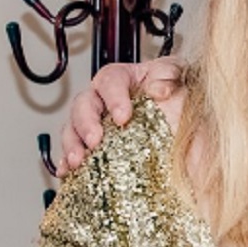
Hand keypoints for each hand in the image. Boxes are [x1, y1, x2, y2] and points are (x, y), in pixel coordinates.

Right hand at [55, 57, 183, 176]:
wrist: (180, 118)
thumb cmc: (176, 93)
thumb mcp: (178, 76)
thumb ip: (169, 74)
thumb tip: (158, 88)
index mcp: (122, 78)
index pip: (110, 80)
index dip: (113, 98)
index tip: (123, 117)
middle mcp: (102, 98)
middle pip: (83, 104)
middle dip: (86, 123)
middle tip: (95, 140)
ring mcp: (94, 122)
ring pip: (72, 128)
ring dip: (71, 144)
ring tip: (77, 161)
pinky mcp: (92, 145)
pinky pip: (73, 151)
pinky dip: (67, 162)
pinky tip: (68, 172)